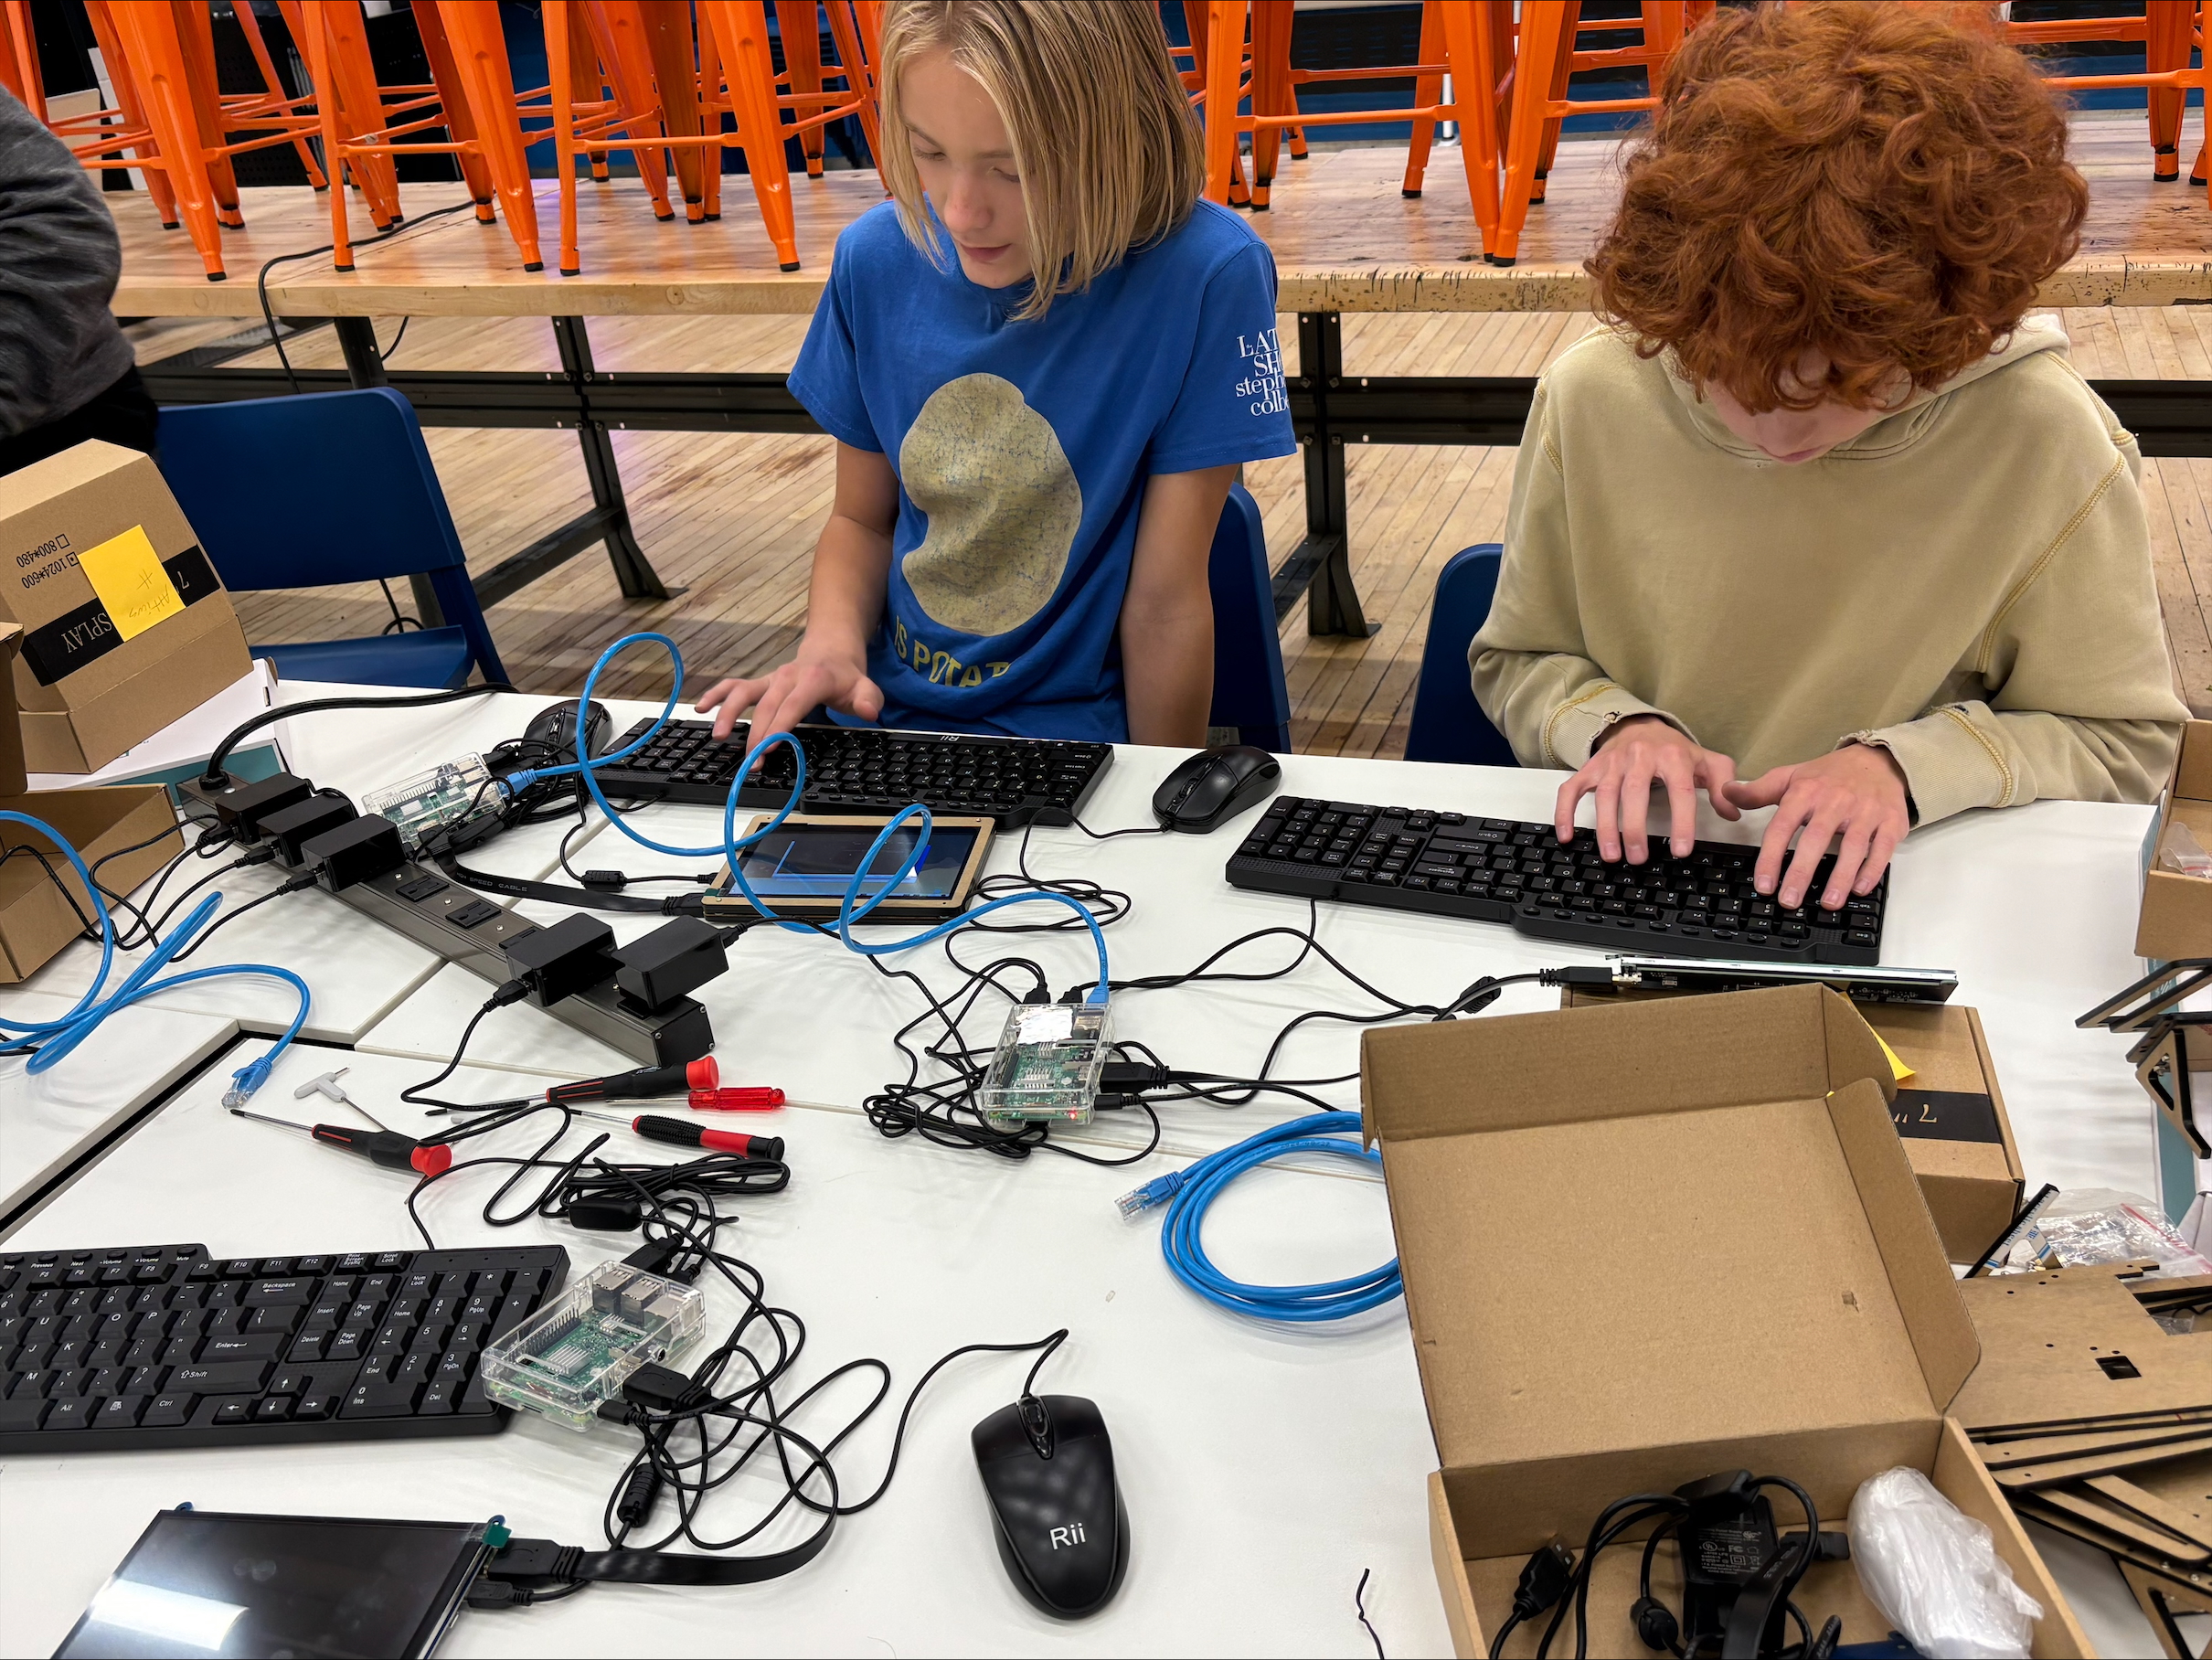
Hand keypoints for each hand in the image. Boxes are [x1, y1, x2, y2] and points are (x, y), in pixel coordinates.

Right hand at [692, 645, 882, 742]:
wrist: (831, 651)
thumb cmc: (846, 676)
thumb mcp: (866, 687)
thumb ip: (869, 700)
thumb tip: (869, 712)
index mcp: (812, 679)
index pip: (793, 704)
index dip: (781, 725)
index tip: (771, 747)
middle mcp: (786, 677)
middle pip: (767, 706)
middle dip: (757, 735)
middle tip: (752, 762)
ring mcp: (770, 679)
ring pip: (743, 692)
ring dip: (729, 713)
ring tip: (719, 736)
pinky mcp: (760, 684)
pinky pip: (734, 686)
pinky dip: (716, 695)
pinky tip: (700, 708)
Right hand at [1556, 715, 1739, 862]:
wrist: (1638, 725)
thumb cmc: (1673, 751)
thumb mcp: (1707, 761)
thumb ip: (1725, 785)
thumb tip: (1734, 813)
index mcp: (1673, 756)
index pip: (1680, 791)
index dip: (1682, 821)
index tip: (1680, 850)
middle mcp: (1640, 756)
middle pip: (1635, 793)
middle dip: (1635, 829)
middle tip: (1639, 859)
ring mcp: (1611, 763)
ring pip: (1605, 795)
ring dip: (1606, 827)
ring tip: (1612, 855)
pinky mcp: (1590, 769)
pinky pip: (1572, 789)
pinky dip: (1565, 812)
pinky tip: (1567, 836)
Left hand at [1723, 743, 1909, 908]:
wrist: (1877, 761)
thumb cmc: (1829, 776)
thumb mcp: (1791, 777)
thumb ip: (1758, 791)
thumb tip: (1726, 793)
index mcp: (1805, 793)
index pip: (1782, 826)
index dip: (1770, 856)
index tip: (1764, 884)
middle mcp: (1835, 801)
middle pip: (1816, 839)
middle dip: (1801, 872)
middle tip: (1789, 901)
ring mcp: (1866, 811)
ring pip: (1853, 846)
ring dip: (1840, 877)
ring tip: (1828, 904)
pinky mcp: (1891, 821)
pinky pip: (1883, 847)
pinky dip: (1873, 869)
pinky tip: (1860, 889)